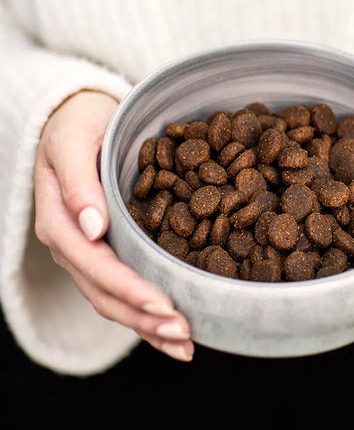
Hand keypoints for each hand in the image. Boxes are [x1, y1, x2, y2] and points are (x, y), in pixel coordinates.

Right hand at [34, 90, 193, 361]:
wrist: (79, 118)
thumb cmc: (78, 123)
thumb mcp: (72, 140)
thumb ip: (77, 182)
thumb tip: (92, 228)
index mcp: (60, 220)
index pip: (94, 264)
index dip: (129, 289)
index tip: (165, 306)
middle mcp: (72, 244)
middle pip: (104, 293)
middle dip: (144, 318)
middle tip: (184, 335)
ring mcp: (87, 251)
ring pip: (113, 300)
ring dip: (147, 326)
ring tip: (184, 344)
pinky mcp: (105, 250)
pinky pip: (121, 288)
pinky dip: (146, 311)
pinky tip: (171, 328)